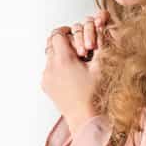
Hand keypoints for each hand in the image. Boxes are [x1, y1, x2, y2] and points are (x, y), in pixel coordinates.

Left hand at [41, 11, 108, 128]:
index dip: (67, 31)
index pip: (58, 34)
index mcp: (64, 59)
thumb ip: (99, 43)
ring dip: (60, 55)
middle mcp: (51, 67)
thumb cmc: (95, 94)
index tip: (73, 33)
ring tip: (74, 63)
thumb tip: (99, 27)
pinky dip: (57, 67)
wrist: (85, 118)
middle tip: (75, 47)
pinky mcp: (45, 86)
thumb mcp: (100, 66)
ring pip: (49, 56)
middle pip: (51, 43)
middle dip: (63, 42)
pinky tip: (70, 75)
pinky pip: (48, 69)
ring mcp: (46, 77)